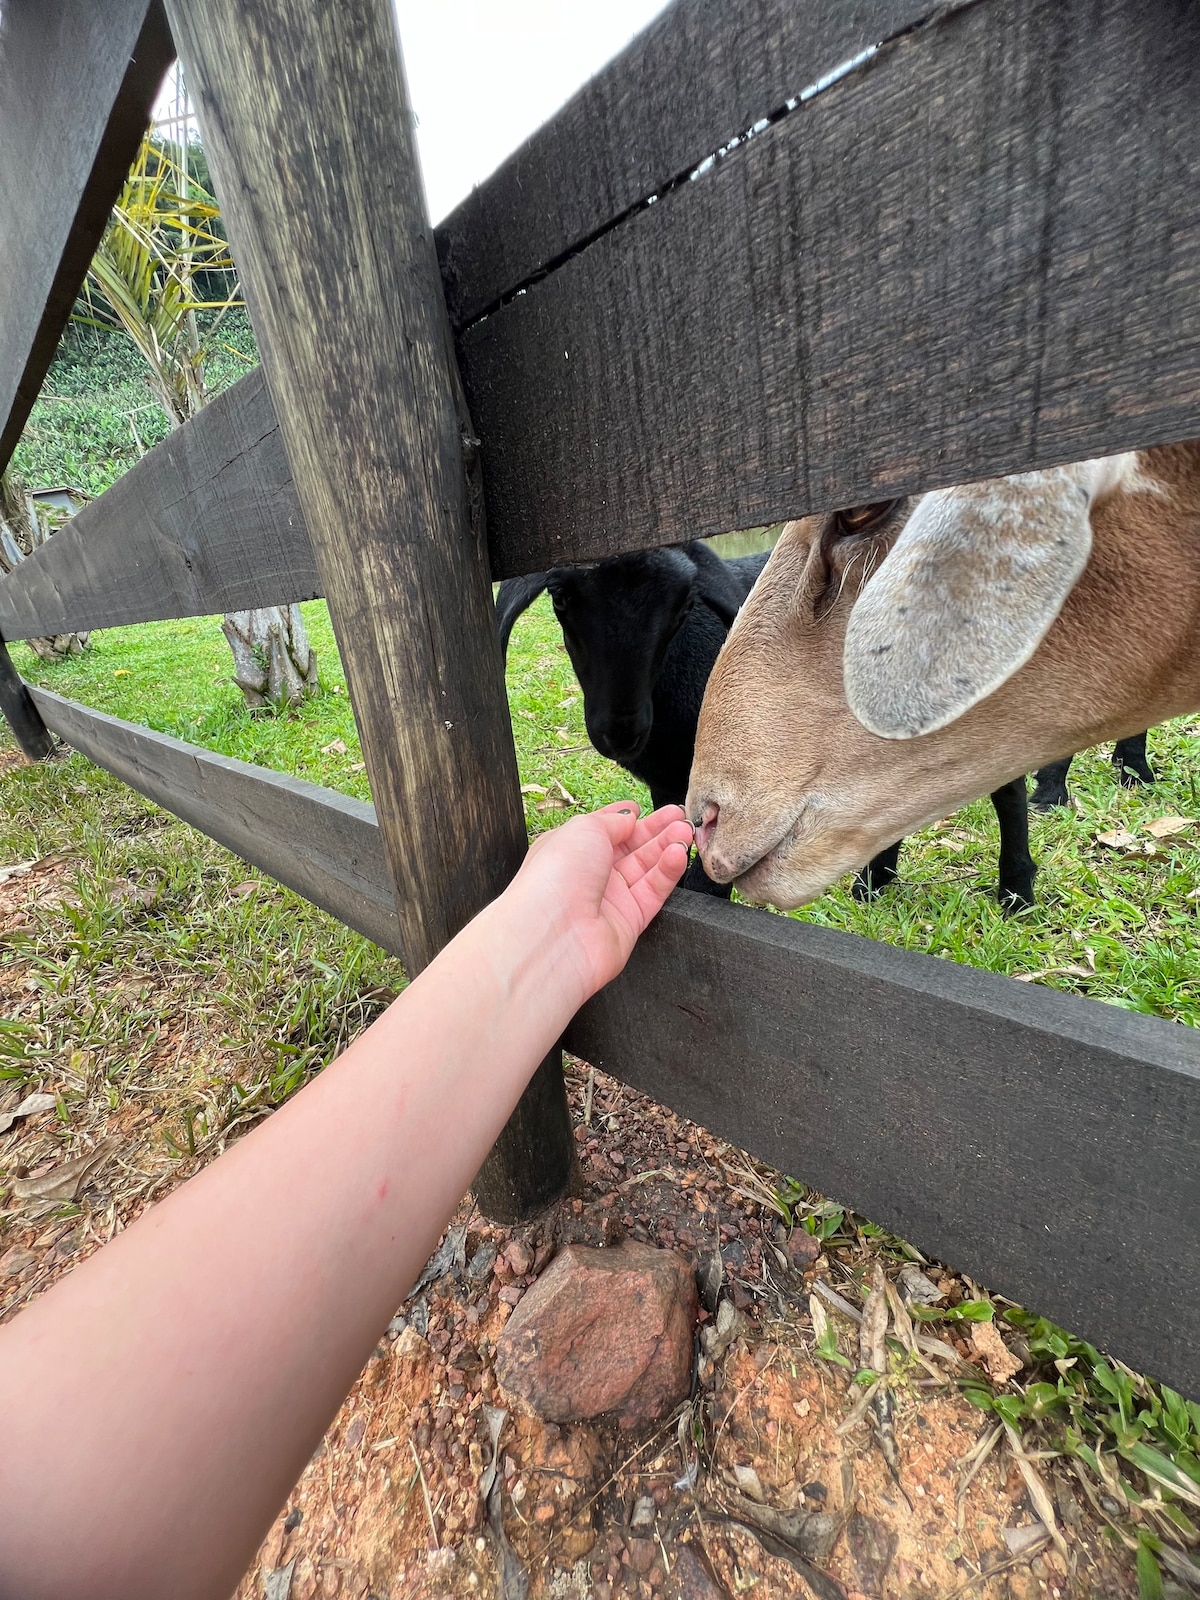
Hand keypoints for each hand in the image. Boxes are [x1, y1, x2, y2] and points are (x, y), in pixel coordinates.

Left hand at [507, 802, 693, 1003]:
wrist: (553, 933)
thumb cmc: (556, 876)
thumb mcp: (584, 829)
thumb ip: (612, 822)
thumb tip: (629, 818)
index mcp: (571, 849)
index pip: (604, 830)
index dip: (625, 818)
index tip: (645, 808)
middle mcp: (589, 874)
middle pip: (630, 848)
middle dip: (656, 831)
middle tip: (680, 817)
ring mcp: (609, 899)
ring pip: (646, 868)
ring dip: (667, 848)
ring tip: (685, 832)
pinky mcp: (629, 921)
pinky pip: (653, 892)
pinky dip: (667, 872)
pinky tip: (678, 855)